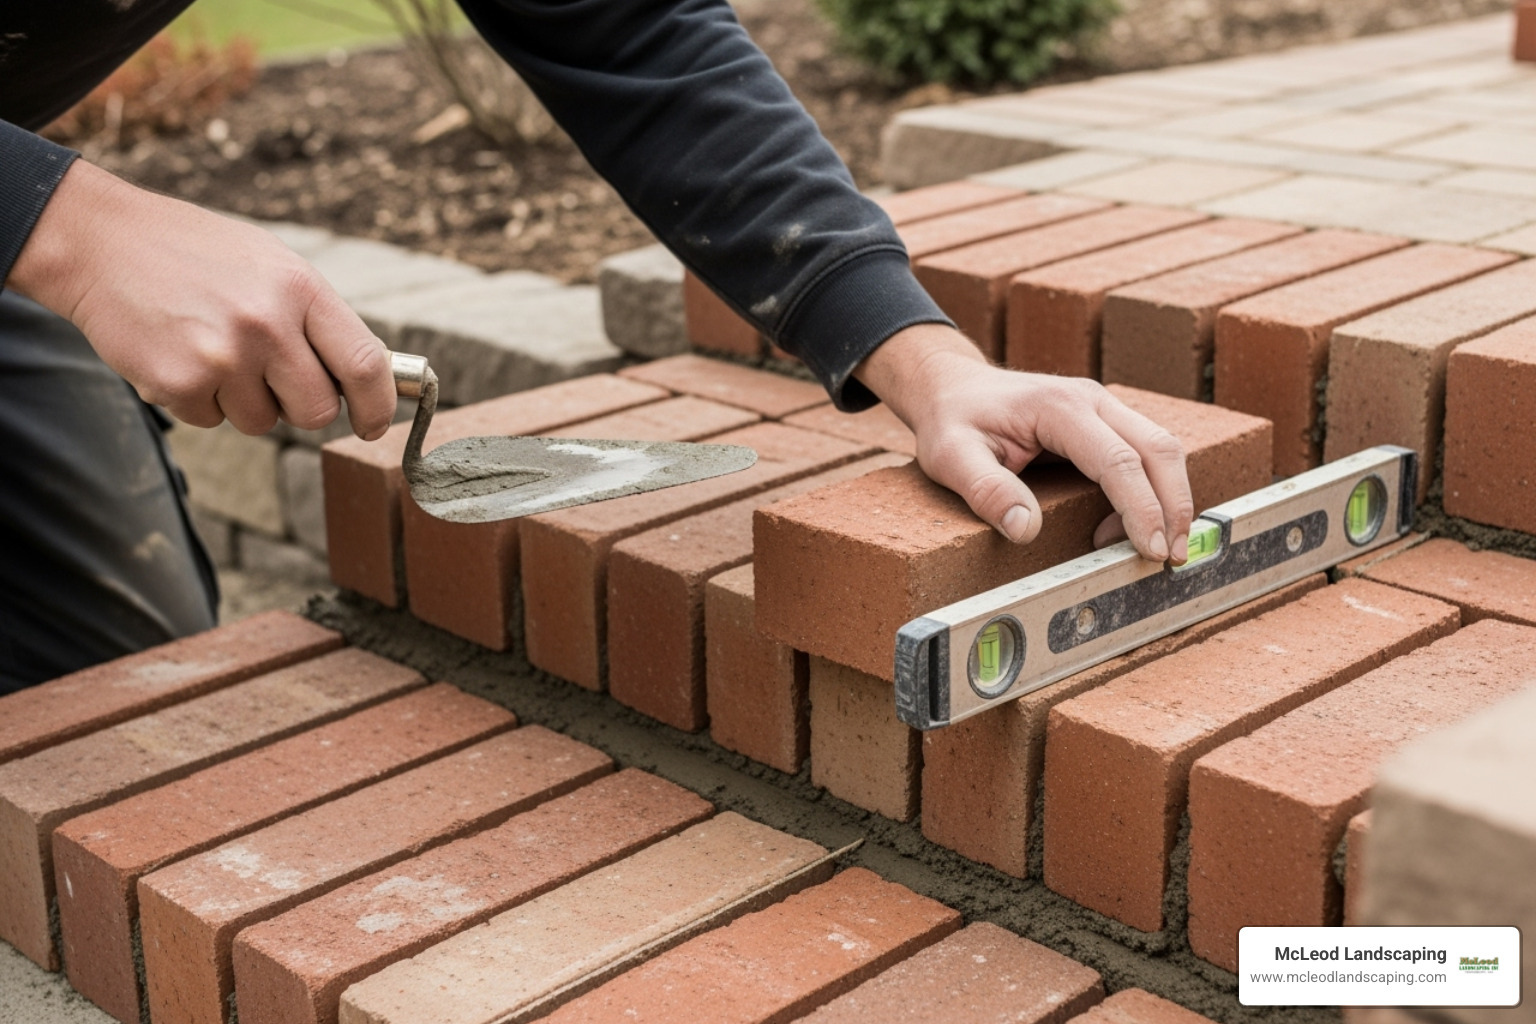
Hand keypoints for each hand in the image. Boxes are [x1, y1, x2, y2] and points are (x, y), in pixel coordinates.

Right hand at [7, 160, 394, 438]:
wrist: (102, 241)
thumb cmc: (198, 256)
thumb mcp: (273, 266)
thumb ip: (319, 320)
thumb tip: (371, 379)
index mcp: (300, 288)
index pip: (365, 365)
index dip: (378, 405)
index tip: (374, 422)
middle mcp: (267, 324)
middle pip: (317, 410)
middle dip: (301, 406)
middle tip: (274, 378)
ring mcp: (222, 356)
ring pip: (263, 423)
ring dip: (245, 401)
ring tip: (216, 350)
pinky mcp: (177, 382)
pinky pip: (212, 421)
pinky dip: (201, 401)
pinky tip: (182, 355)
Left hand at [853, 324, 1193, 562]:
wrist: (952, 387)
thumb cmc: (953, 420)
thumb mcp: (951, 457)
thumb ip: (986, 490)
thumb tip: (1024, 530)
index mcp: (1059, 408)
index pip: (1118, 461)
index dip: (1141, 509)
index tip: (1151, 550)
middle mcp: (1092, 400)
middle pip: (1158, 450)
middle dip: (1174, 506)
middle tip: (1172, 558)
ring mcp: (1103, 407)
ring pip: (1161, 447)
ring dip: (1171, 497)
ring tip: (1160, 547)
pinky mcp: (1105, 420)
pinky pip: (1146, 451)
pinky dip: (1155, 487)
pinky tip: (1140, 524)